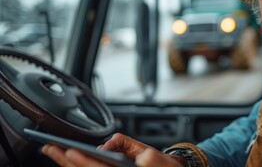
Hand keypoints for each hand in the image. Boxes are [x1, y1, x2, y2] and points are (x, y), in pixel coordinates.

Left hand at [42, 133, 184, 166]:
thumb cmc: (162, 165)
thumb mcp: (149, 153)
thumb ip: (129, 146)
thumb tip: (106, 145)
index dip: (82, 160)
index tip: (69, 151)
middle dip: (65, 161)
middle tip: (49, 148)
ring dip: (67, 164)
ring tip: (53, 152)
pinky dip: (76, 166)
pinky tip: (68, 160)